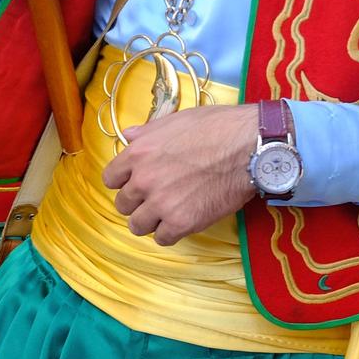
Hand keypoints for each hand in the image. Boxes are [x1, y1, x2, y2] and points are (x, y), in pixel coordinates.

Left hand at [103, 104, 260, 244]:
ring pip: (137, 225)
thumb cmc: (216, 127)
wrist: (248, 147)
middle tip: (156, 197)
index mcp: (139, 152)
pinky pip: (161, 239)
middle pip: (122, 204)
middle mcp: (144, 180)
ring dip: (150, 221)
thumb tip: (129, 136)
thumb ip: (148, 131)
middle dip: (137, 202)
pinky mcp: (181, 223)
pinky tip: (182, 221)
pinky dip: (169, 233)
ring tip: (167, 213)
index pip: (110, 178)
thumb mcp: (177, 120)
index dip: (123, 181)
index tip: (135, 182)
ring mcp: (161, 204)